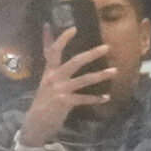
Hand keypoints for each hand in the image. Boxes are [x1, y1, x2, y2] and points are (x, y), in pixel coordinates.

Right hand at [15, 27, 109, 149]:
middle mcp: (53, 78)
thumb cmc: (44, 101)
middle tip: (106, 47)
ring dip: (101, 75)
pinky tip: (107, 98)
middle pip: (74, 61)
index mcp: (49, 71)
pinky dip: (96, 99)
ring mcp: (59, 89)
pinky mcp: (64, 102)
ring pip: (84, 79)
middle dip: (91, 54)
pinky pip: (84, 98)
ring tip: (115, 71)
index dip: (62, 39)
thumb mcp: (47, 82)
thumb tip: (54, 58)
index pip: (53, 51)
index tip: (73, 28)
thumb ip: (52, 67)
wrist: (35, 123)